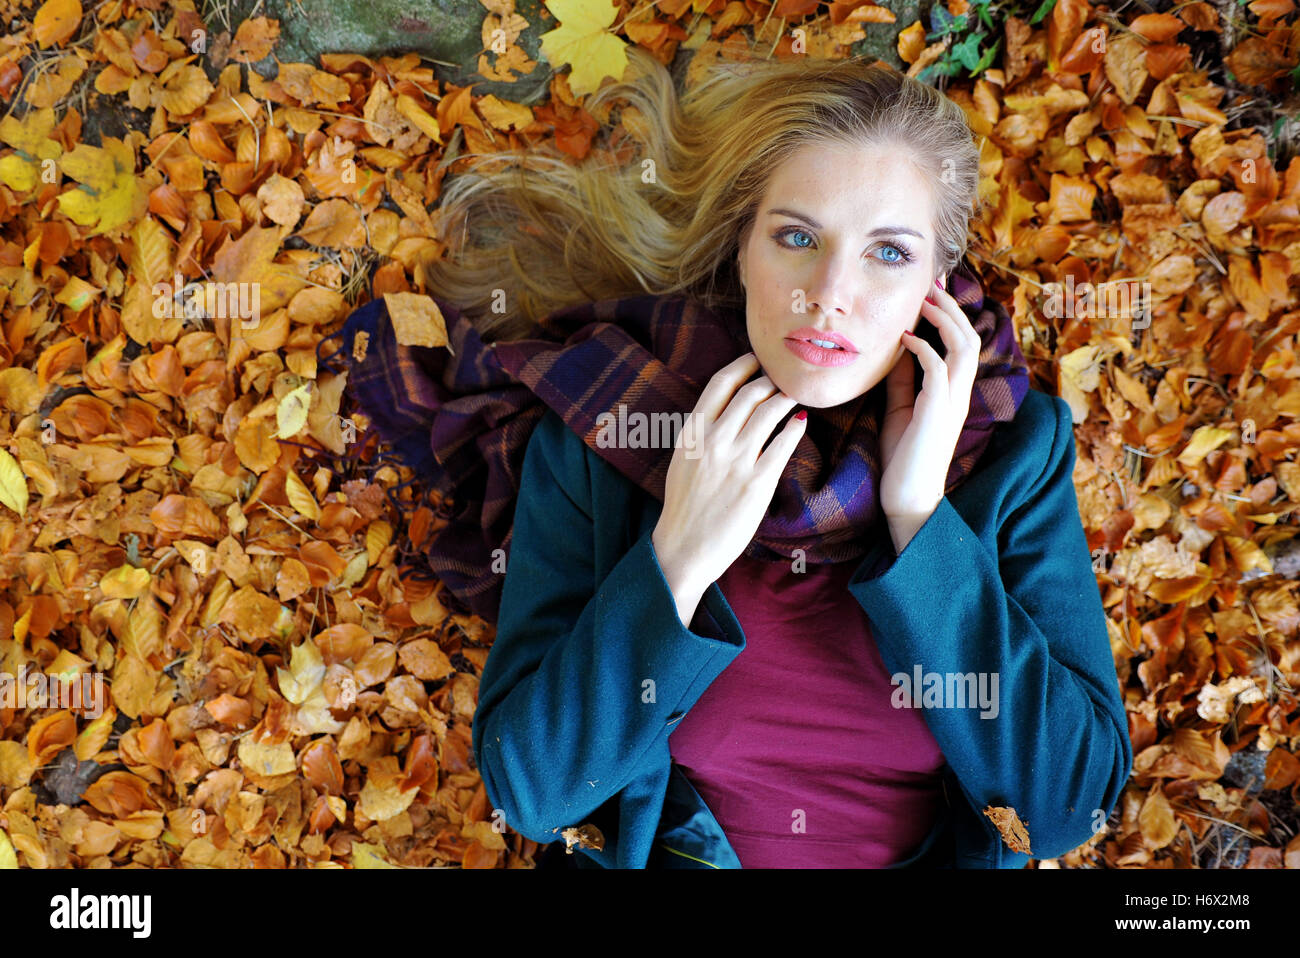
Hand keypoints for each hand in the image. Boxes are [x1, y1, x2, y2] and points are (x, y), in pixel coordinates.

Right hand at [652, 352, 805, 625]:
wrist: (684, 548)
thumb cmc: (684, 507)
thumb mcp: (683, 461)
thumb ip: (701, 434)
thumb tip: (727, 411)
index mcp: (692, 433)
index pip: (720, 384)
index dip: (742, 366)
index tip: (756, 361)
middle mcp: (714, 441)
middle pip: (749, 394)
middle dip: (769, 382)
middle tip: (780, 382)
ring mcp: (736, 460)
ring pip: (769, 412)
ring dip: (785, 400)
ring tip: (793, 398)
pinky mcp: (757, 482)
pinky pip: (783, 444)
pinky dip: (794, 428)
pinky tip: (800, 422)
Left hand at [878, 278, 980, 535]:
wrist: (909, 498)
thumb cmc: (904, 458)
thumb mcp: (901, 409)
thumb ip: (903, 380)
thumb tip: (895, 350)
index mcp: (953, 393)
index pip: (962, 344)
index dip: (950, 315)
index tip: (931, 291)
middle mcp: (960, 394)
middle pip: (970, 337)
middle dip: (951, 307)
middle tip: (930, 284)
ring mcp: (952, 402)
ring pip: (964, 347)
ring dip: (944, 319)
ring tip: (923, 300)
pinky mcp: (937, 412)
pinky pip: (938, 369)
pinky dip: (923, 348)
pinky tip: (904, 338)